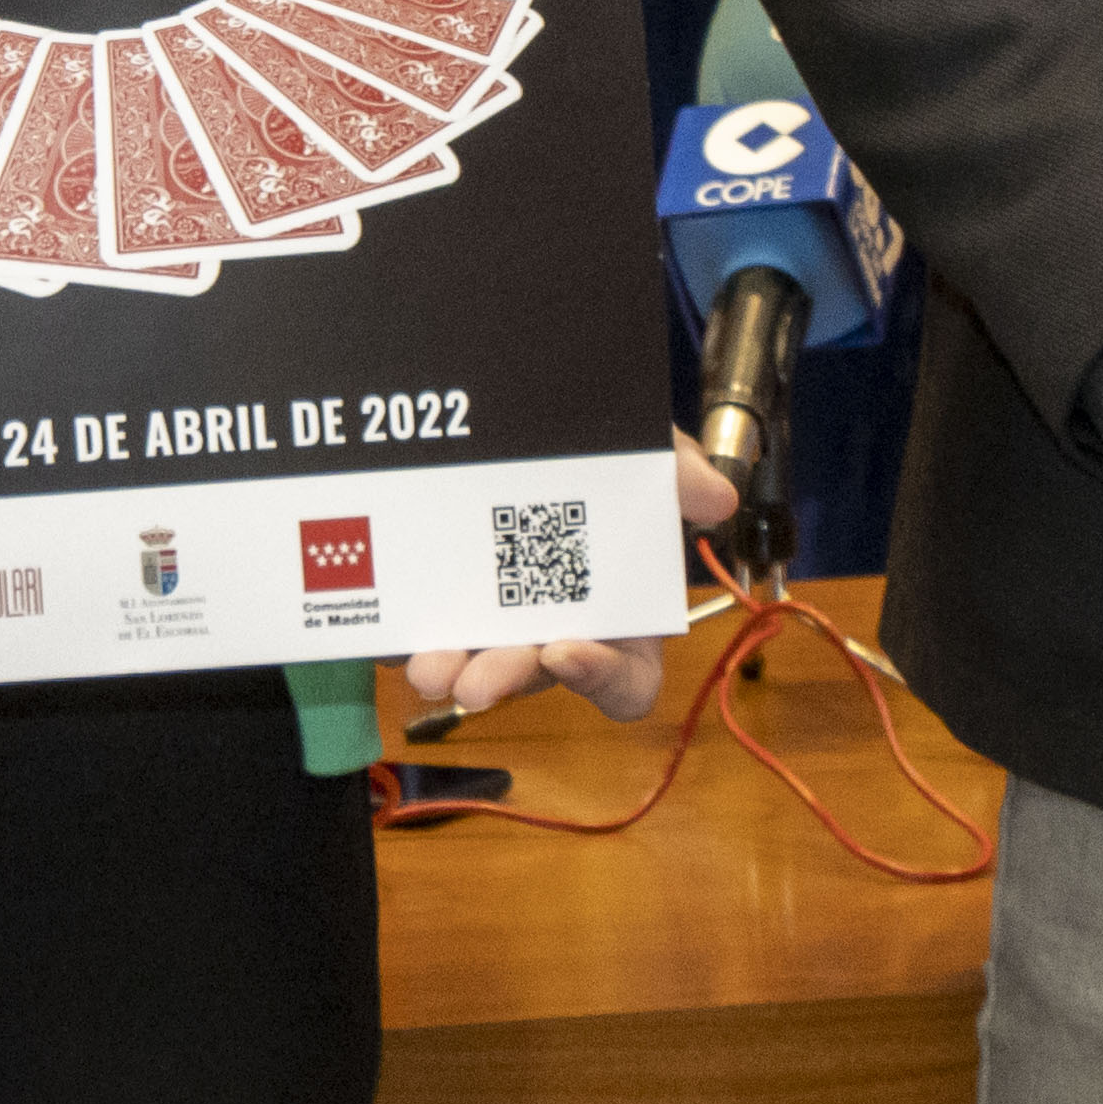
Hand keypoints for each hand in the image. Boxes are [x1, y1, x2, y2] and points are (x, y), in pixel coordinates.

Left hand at [386, 437, 737, 729]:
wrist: (526, 419)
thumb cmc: (602, 464)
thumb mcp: (644, 453)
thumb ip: (677, 470)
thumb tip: (718, 496)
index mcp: (618, 617)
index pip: (625, 684)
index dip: (601, 678)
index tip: (566, 648)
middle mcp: (555, 630)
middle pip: (536, 676)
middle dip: (503, 677)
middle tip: (470, 681)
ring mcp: (495, 623)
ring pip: (473, 663)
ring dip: (447, 667)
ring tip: (424, 664)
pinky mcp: (441, 604)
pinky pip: (422, 631)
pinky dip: (402, 628)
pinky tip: (385, 613)